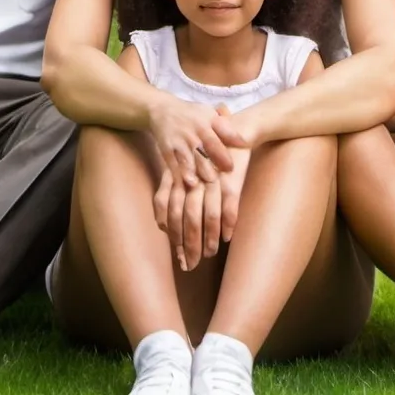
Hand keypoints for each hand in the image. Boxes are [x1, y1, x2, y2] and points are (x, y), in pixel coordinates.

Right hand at [147, 96, 246, 187]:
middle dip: (214, 163)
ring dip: (198, 171)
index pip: (219, 135)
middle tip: (221, 176)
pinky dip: (181, 175)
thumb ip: (226, 127)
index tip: (231, 166)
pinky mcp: (167, 150)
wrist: (162, 110)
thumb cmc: (192, 115)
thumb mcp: (209, 114)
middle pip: (205, 149)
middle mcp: (193, 132)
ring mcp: (179, 142)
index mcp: (206, 122)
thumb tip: (244, 141)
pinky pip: (174, 165)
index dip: (226, 149)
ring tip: (206, 181)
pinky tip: (188, 183)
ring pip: (190, 159)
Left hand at [153, 148, 250, 269]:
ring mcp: (213, 180)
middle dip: (188, 245)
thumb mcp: (181, 168)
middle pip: (188, 218)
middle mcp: (194, 180)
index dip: (172, 233)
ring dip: (210, 239)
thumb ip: (169, 194)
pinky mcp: (232, 179)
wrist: (232, 129)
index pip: (167, 209)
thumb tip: (162, 227)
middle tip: (189, 265)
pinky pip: (230, 207)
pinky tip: (228, 237)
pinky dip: (228, 224)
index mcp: (179, 176)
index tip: (176, 254)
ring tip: (210, 254)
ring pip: (209, 216)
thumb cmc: (203, 153)